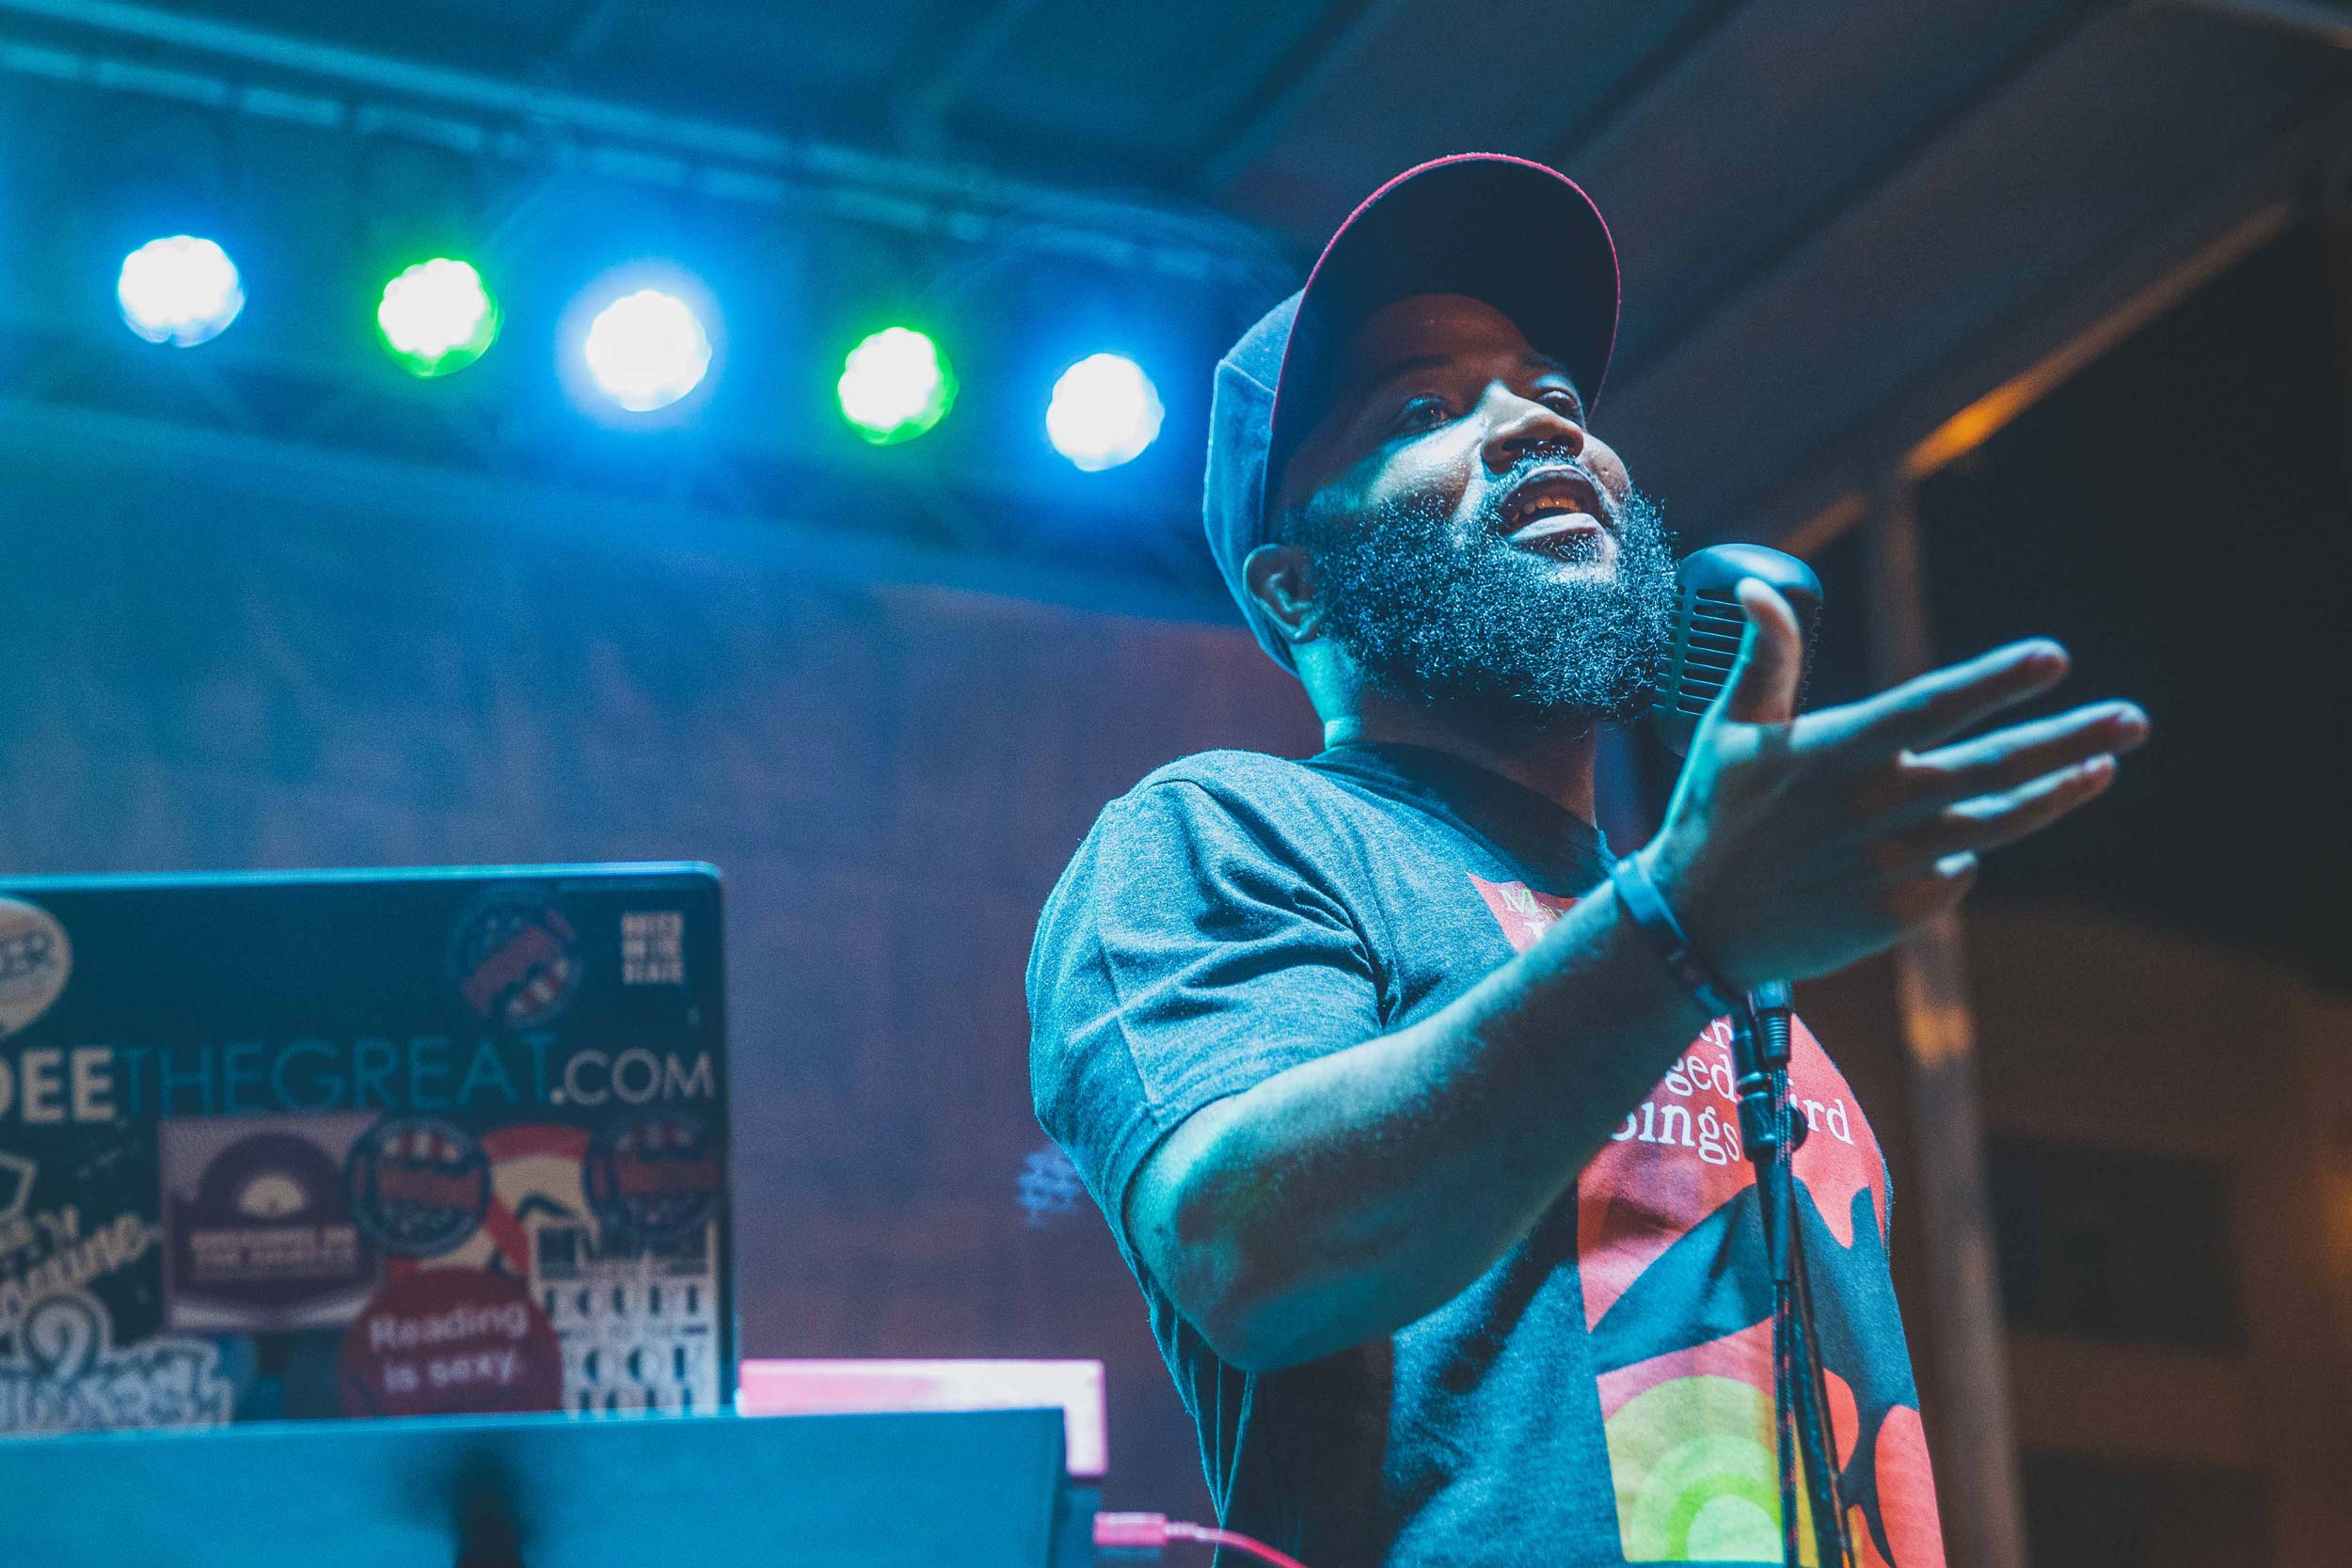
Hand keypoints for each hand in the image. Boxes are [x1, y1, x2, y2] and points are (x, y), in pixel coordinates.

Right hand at [1643, 579, 2147, 987]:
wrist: (1696, 927)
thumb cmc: (1711, 817)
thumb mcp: (1730, 730)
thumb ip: (1765, 659)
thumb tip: (1763, 588)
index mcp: (1838, 752)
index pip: (1934, 705)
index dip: (1998, 681)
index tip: (2054, 659)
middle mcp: (1876, 805)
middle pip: (1995, 766)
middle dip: (2072, 739)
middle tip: (2133, 720)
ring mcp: (1893, 862)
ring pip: (1997, 822)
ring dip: (2056, 793)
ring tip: (2101, 767)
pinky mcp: (1898, 911)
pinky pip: (1956, 871)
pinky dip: (1962, 853)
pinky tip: (1960, 841)